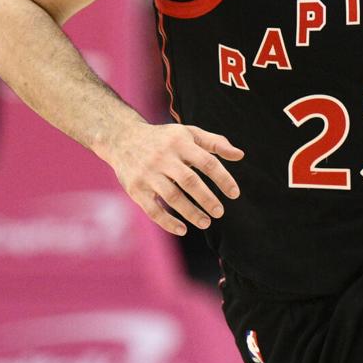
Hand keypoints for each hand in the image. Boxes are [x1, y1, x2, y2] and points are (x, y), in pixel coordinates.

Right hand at [101, 122, 244, 235]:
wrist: (122, 138)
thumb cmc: (164, 138)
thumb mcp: (189, 133)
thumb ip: (215, 143)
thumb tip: (240, 155)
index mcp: (180, 142)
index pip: (207, 162)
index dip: (223, 179)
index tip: (234, 194)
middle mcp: (163, 157)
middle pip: (189, 181)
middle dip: (207, 199)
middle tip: (220, 212)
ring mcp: (148, 173)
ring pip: (172, 197)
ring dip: (190, 213)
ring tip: (206, 223)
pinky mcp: (135, 188)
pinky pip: (152, 209)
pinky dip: (167, 222)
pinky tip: (182, 229)